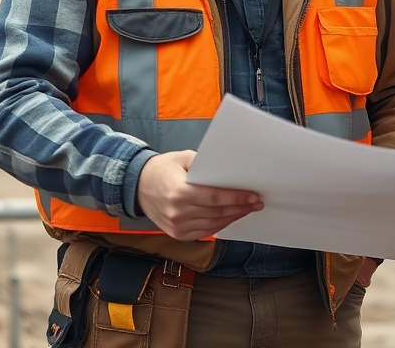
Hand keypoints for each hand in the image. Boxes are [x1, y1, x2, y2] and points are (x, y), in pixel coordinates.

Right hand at [136, 151, 263, 240]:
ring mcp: (177, 226)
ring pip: (214, 224)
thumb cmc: (162, 169)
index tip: (253, 196)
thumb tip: (229, 171)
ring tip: (247, 209)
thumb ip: (204, 166)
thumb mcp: (182, 158)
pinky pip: (205, 232)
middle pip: (218, 213)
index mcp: (180, 193)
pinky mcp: (177, 234)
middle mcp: (178, 213)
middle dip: (240, 208)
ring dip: (233, 217)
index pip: (215, 198)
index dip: (237, 198)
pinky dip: (220, 225)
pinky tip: (230, 217)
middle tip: (256, 202)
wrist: (137, 186)